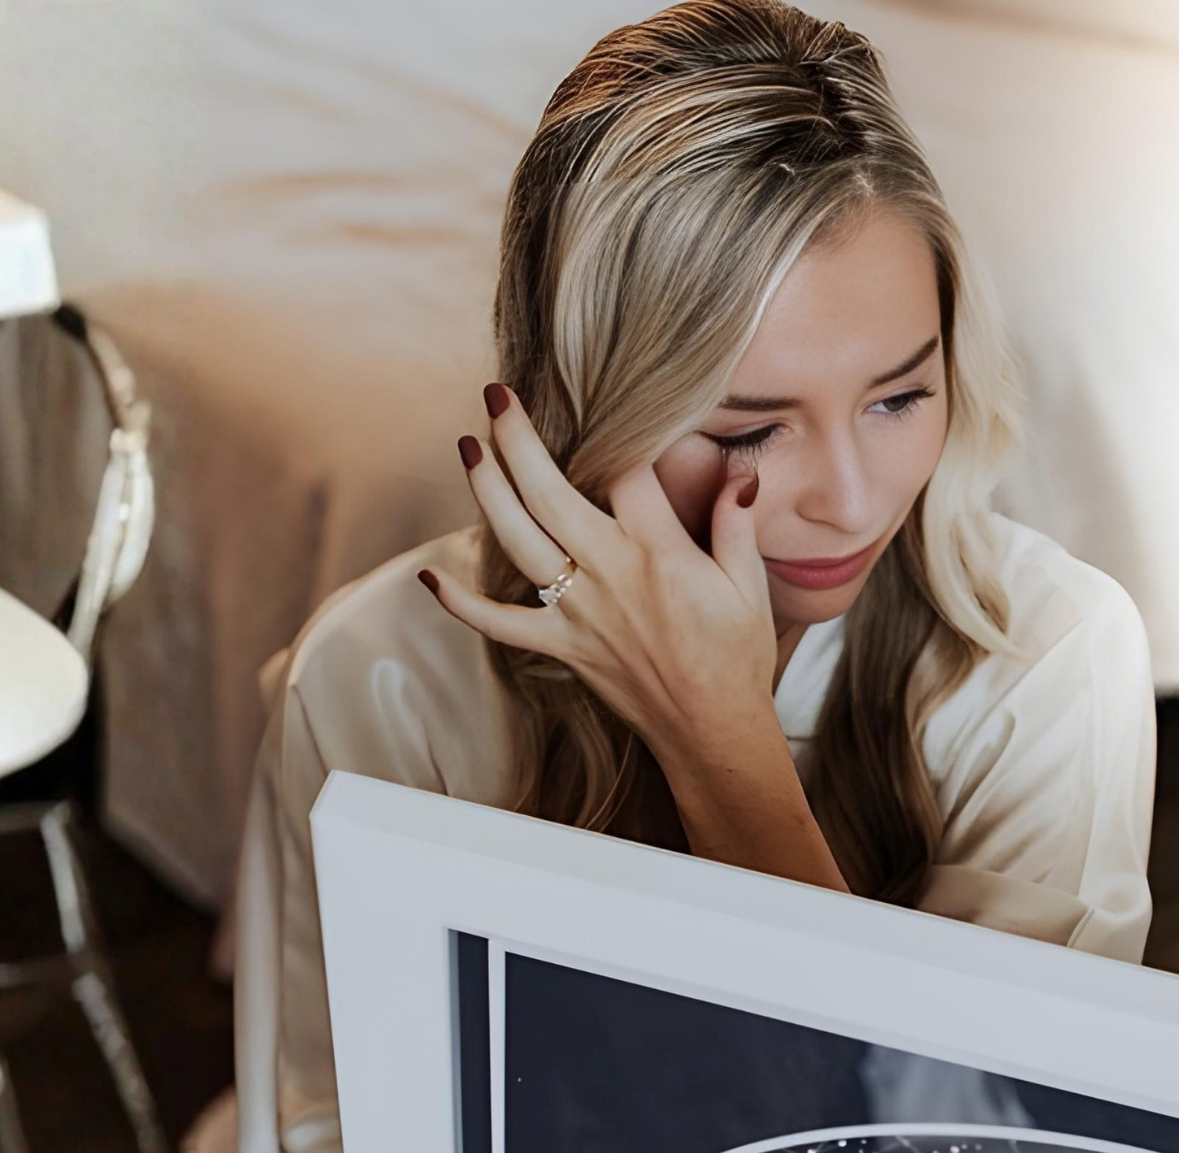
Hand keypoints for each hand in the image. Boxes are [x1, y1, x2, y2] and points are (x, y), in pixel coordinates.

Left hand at [423, 385, 779, 779]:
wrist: (712, 731)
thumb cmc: (735, 659)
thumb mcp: (749, 586)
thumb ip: (735, 524)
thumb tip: (739, 473)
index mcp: (658, 552)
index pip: (625, 471)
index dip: (615, 432)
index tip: (605, 401)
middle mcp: (609, 575)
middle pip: (549, 491)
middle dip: (519, 438)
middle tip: (498, 396)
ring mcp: (578, 613)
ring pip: (517, 541)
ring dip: (487, 491)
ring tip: (470, 446)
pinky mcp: (561, 647)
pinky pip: (499, 625)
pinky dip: (460, 603)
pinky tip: (429, 575)